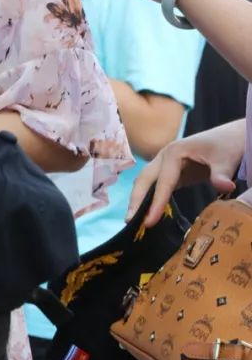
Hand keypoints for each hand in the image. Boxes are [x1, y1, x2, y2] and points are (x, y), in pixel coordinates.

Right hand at [127, 120, 245, 227]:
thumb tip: (225, 187)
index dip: (156, 203)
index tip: (149, 222)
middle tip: (129, 221)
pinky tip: (147, 212)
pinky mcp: (170, 173)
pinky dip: (149, 199)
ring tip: (133, 219)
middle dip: (136, 200)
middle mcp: (164, 157)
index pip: (163, 182)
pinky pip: (155, 186)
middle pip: (144, 180)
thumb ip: (221, 174)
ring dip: (138, 200)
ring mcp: (165, 164)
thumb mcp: (226, 159)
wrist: (231, 137)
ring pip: (146, 182)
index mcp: (174, 152)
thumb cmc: (226, 145)